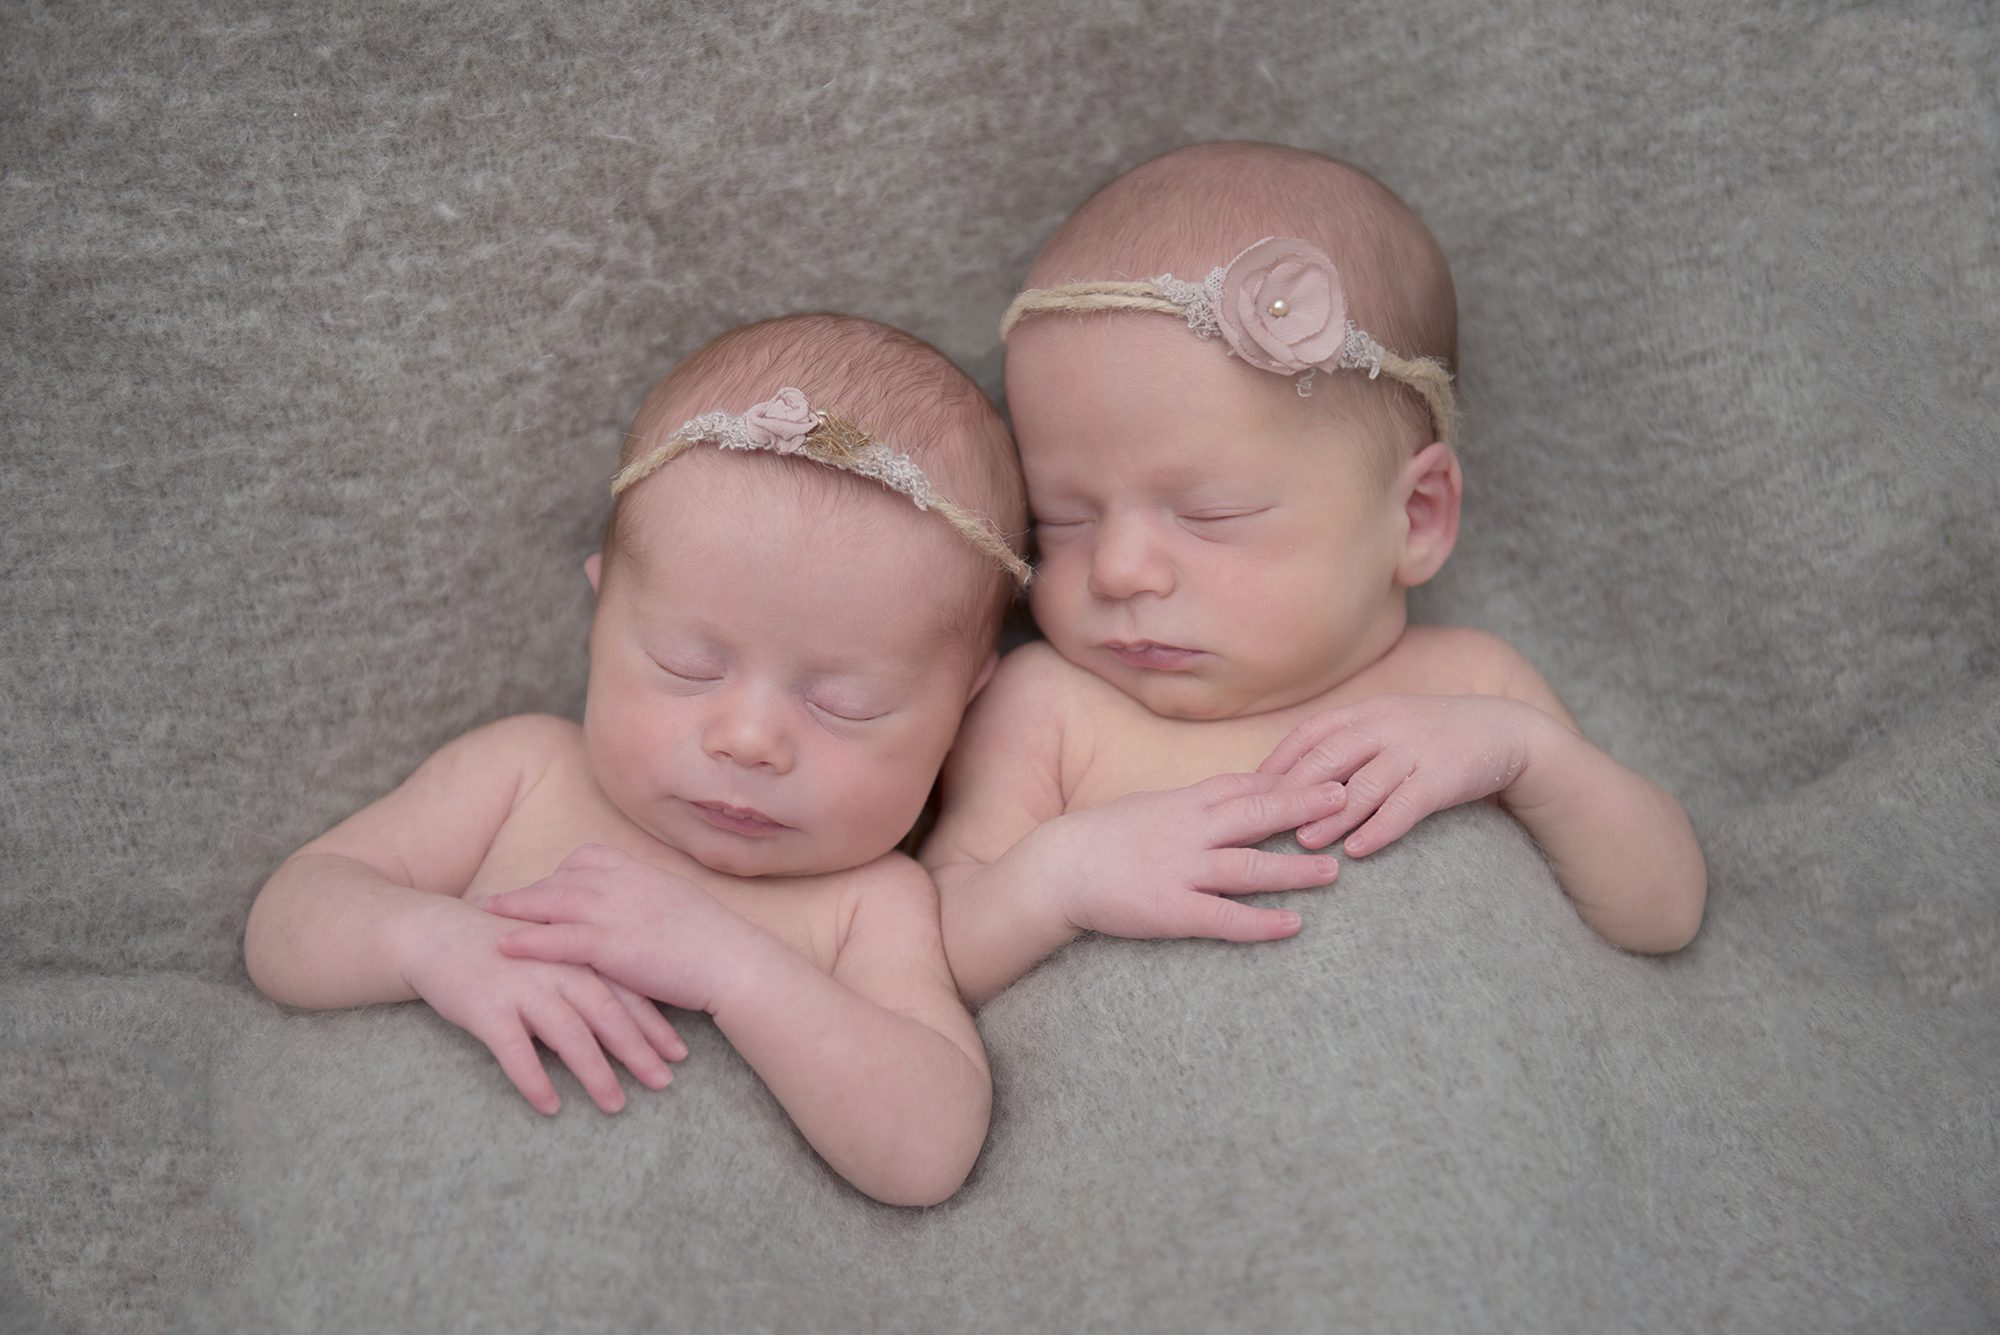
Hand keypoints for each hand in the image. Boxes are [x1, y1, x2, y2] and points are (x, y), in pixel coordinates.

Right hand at [396, 895, 686, 1115]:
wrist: (438, 934)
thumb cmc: (505, 949)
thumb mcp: (552, 955)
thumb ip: (586, 978)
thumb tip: (630, 1015)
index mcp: (575, 956)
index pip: (624, 992)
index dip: (654, 1024)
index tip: (679, 1053)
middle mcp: (555, 970)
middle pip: (605, 1013)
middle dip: (637, 1050)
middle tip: (663, 1083)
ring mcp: (521, 987)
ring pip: (567, 1034)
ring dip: (594, 1072)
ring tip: (615, 1105)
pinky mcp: (486, 1007)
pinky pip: (513, 1050)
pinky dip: (533, 1079)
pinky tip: (549, 1106)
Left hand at [484, 844, 747, 1015]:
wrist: (732, 960)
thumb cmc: (715, 941)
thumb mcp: (681, 904)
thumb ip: (652, 900)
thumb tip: (643, 909)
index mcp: (641, 872)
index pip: (587, 859)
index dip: (561, 874)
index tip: (544, 886)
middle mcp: (622, 883)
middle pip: (561, 878)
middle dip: (527, 890)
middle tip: (493, 900)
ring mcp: (613, 911)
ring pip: (551, 903)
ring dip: (515, 908)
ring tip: (485, 914)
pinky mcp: (609, 945)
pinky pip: (557, 938)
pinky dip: (526, 940)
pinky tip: (502, 945)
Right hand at [1044, 772, 1345, 942]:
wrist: (1061, 868)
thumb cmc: (1108, 837)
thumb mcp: (1154, 805)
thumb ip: (1197, 802)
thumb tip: (1236, 792)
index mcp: (1186, 803)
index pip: (1246, 785)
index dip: (1289, 778)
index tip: (1327, 769)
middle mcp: (1190, 832)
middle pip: (1256, 814)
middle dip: (1304, 805)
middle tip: (1347, 795)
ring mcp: (1183, 871)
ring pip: (1249, 866)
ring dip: (1294, 868)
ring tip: (1334, 870)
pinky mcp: (1173, 910)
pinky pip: (1225, 917)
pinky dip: (1261, 922)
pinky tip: (1292, 925)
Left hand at [1258, 694, 1538, 856]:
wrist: (1505, 733)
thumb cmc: (1435, 736)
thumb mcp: (1390, 726)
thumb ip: (1350, 744)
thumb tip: (1297, 776)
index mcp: (1369, 712)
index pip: (1313, 733)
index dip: (1280, 760)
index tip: (1252, 788)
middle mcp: (1387, 726)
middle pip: (1330, 757)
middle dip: (1295, 790)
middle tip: (1266, 821)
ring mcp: (1415, 750)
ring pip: (1364, 785)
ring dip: (1332, 815)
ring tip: (1306, 840)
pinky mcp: (1442, 778)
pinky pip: (1404, 806)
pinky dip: (1379, 829)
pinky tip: (1359, 850)